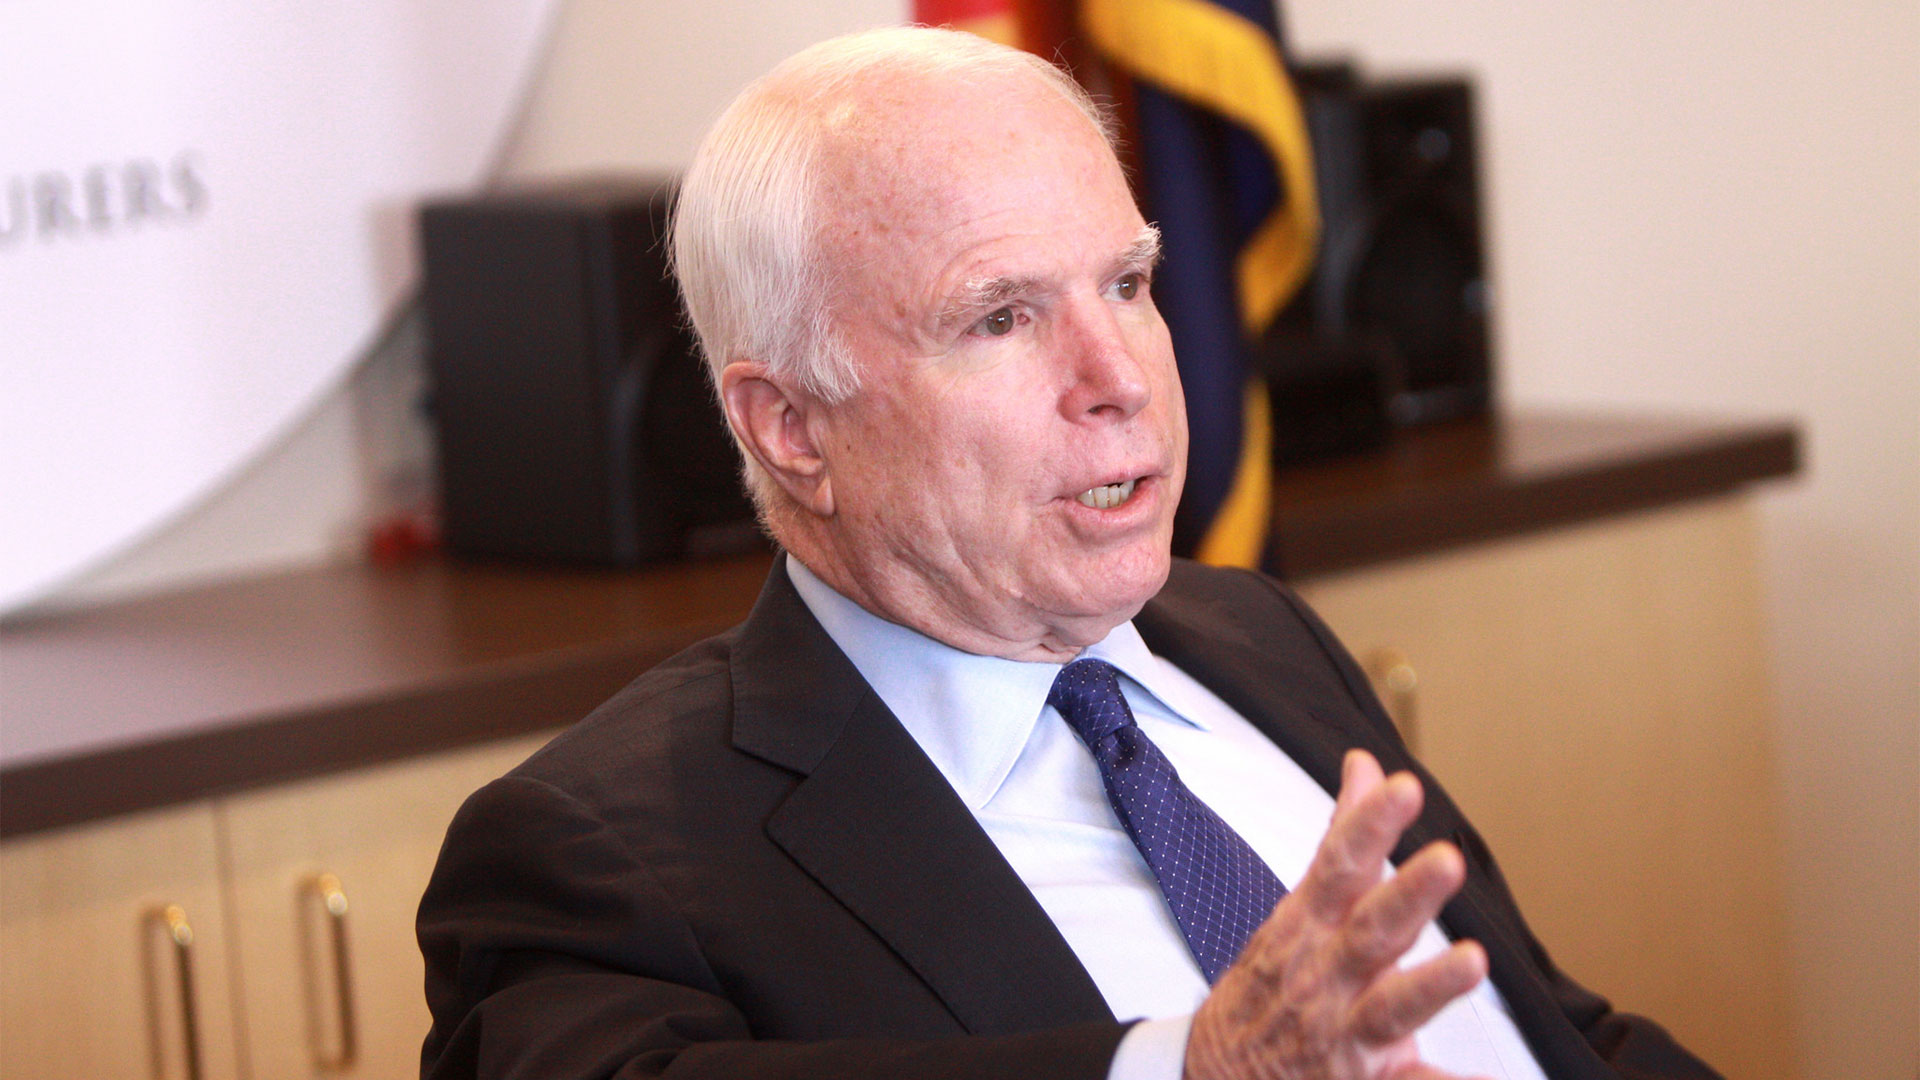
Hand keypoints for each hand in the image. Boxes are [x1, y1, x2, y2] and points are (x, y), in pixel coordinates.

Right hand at [1183, 750, 1487, 1079]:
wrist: (1217, 1073)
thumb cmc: (1274, 981)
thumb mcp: (1298, 908)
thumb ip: (1343, 838)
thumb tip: (1366, 765)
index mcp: (1311, 925)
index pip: (1340, 864)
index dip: (1371, 825)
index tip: (1404, 787)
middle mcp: (1326, 974)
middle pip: (1368, 929)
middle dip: (1408, 895)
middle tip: (1448, 859)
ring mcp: (1342, 1032)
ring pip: (1389, 1007)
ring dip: (1431, 984)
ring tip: (1473, 960)